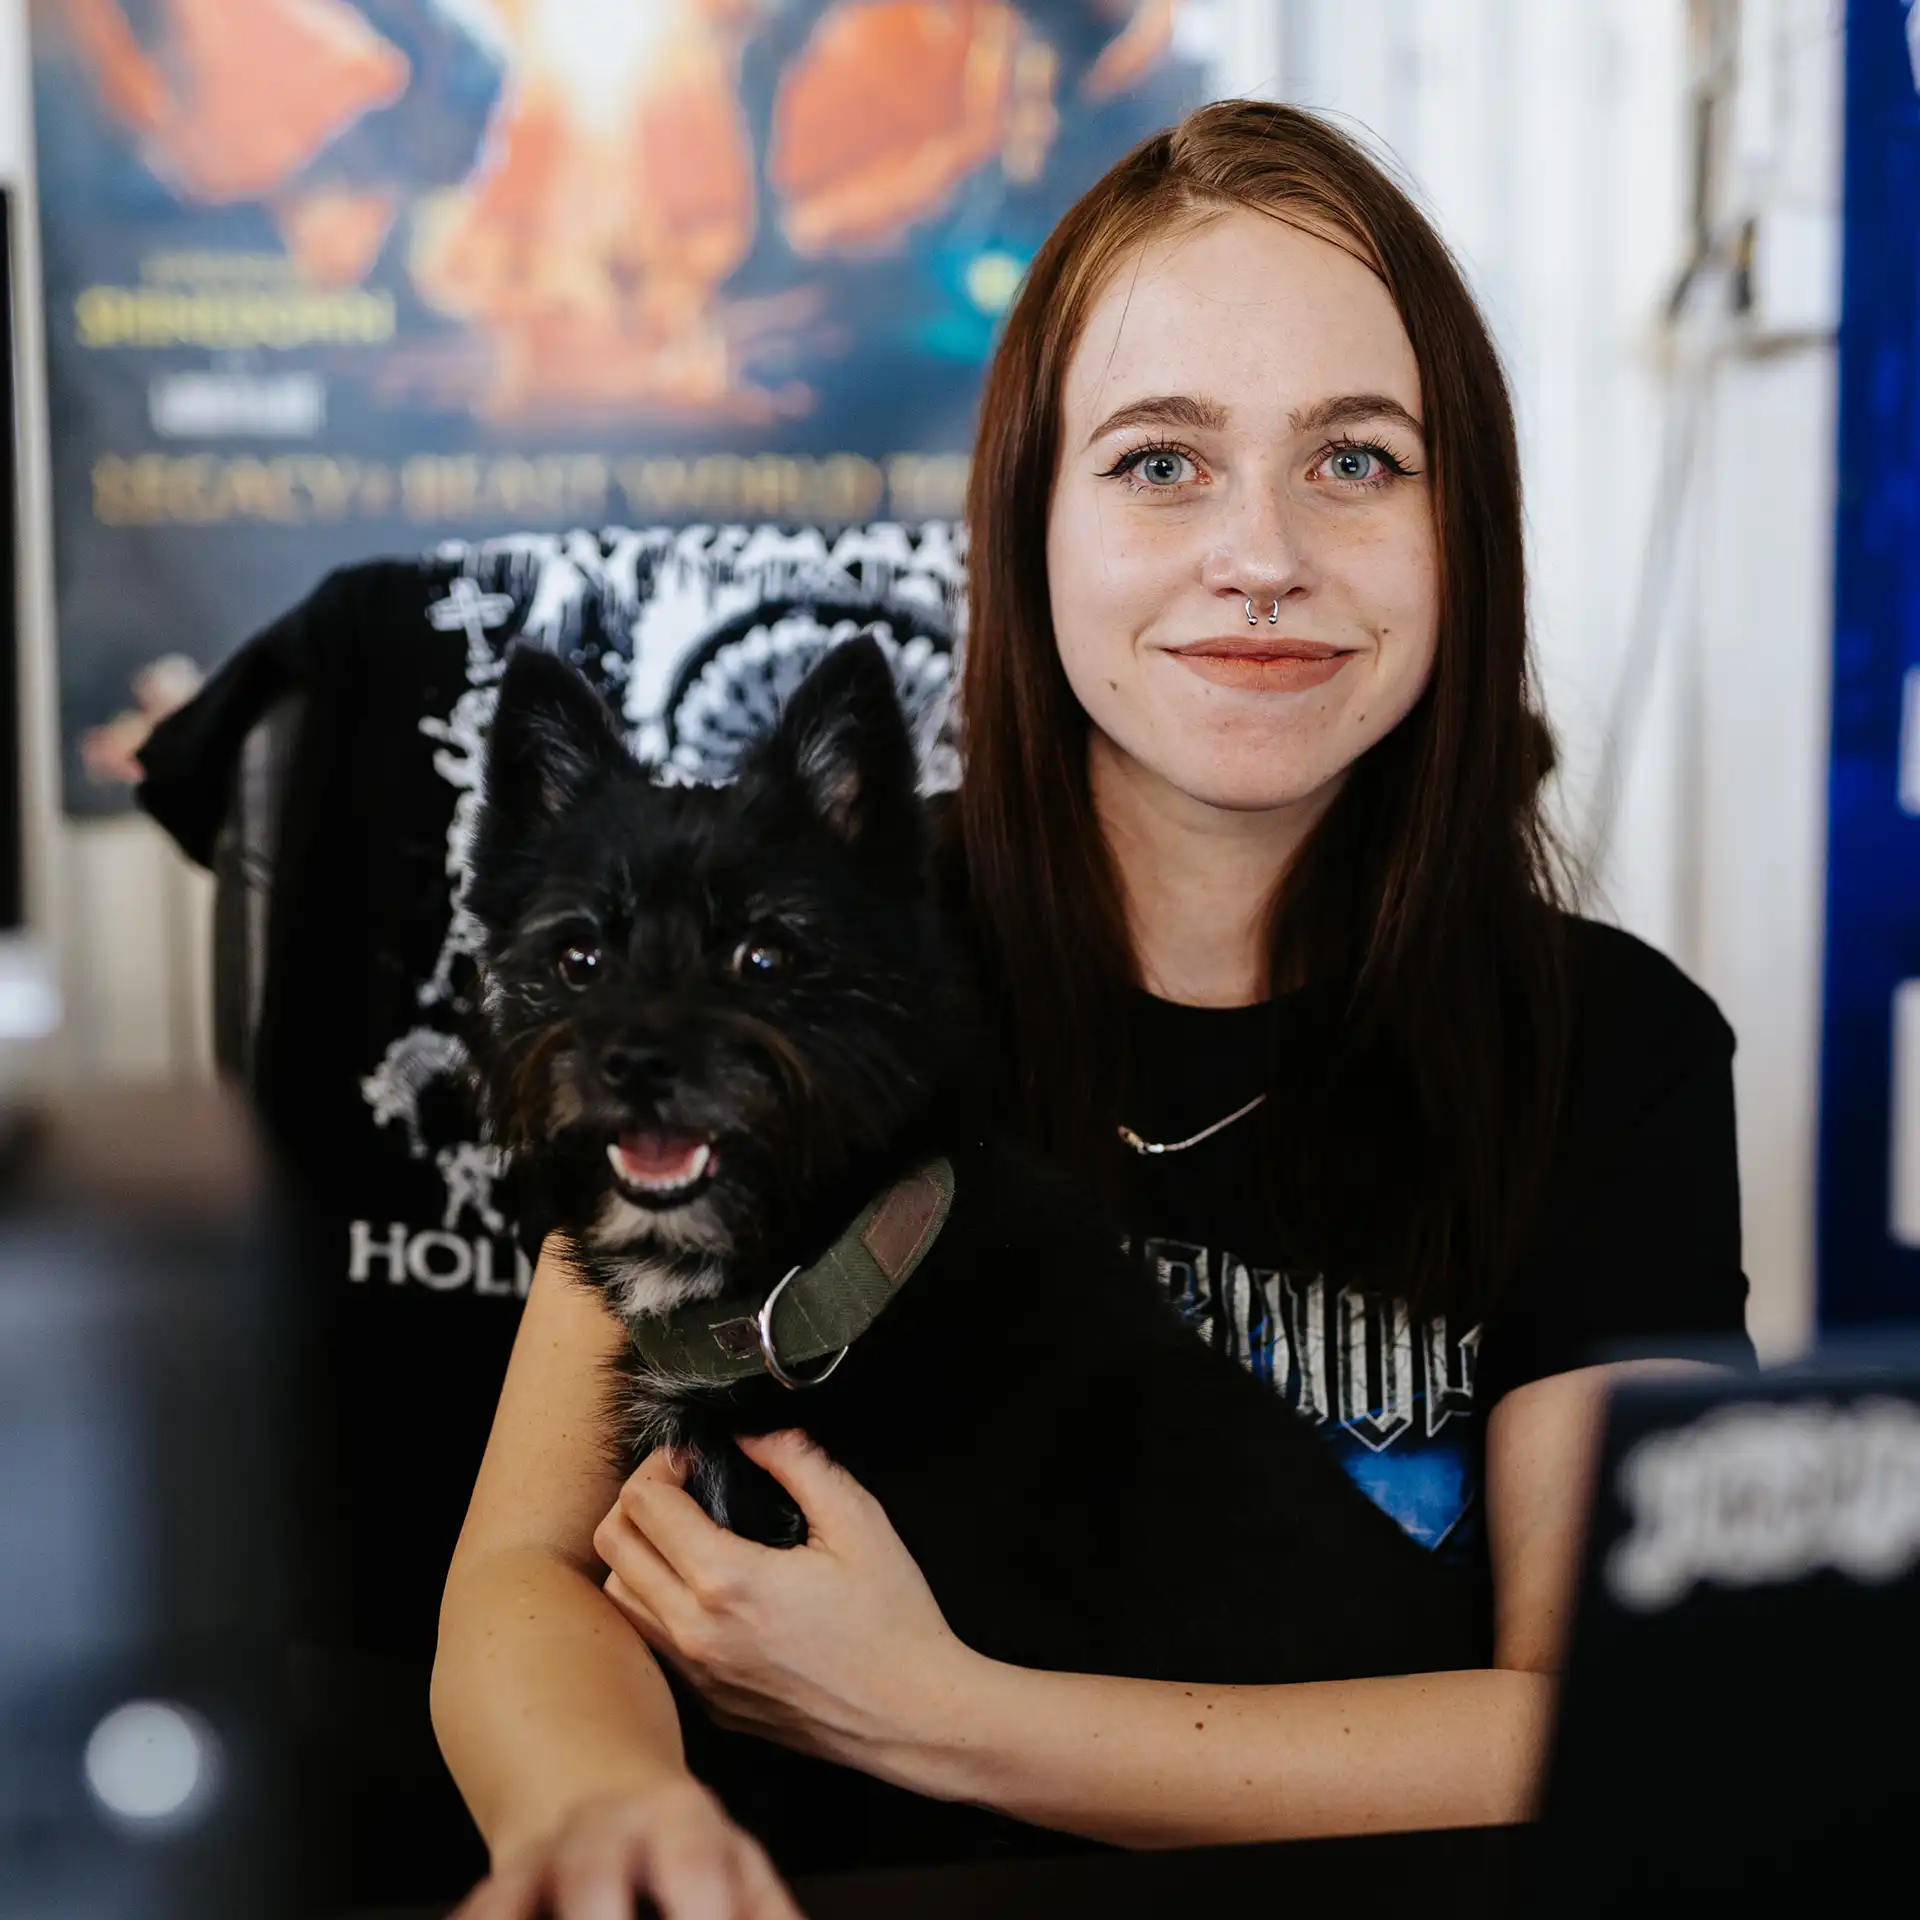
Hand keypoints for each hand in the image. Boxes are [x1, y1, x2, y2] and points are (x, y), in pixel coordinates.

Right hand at [449, 1781, 800, 1919]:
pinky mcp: (501, 1886)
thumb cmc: (686, 1852)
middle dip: (597, 1914)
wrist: (600, 1792)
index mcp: (679, 1820)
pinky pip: (480, 1911)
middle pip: (591, 1873)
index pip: (692, 1861)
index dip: (702, 1908)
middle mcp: (602, 1828)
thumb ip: (765, 1914)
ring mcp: (543, 1855)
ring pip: (517, 1889)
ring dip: (522, 1917)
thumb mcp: (739, 1872)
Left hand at [592, 1431, 979, 1786]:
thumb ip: (798, 1461)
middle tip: (682, 1488)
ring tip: (684, 1536)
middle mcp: (695, 1633)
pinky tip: (699, 1589)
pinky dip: (654, 1605)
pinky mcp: (708, 1705)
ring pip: (619, 1601)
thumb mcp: (857, 1519)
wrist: (912, 1716)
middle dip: (638, 1501)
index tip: (694, 1458)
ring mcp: (697, 1676)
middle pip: (613, 1547)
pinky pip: (651, 1644)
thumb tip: (752, 1435)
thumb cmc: (892, 1620)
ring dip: (637, 1555)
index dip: (661, 1464)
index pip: (645, 1504)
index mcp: (726, 1581)